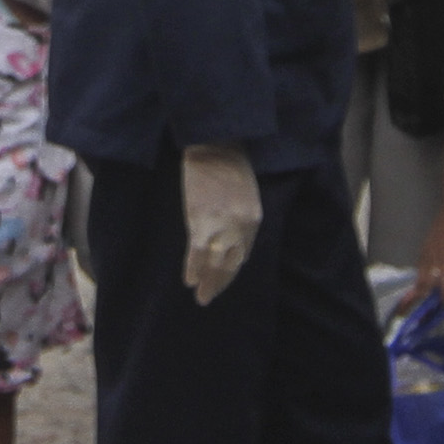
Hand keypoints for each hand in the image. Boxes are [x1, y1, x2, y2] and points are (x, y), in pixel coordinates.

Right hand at [180, 143, 261, 300]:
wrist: (214, 146)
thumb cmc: (229, 163)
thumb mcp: (246, 193)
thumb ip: (241, 217)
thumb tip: (232, 241)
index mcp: (254, 219)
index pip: (243, 252)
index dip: (231, 267)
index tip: (222, 276)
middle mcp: (241, 227)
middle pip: (231, 264)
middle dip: (220, 282)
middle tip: (209, 297)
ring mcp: (222, 226)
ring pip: (216, 264)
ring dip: (208, 283)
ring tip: (201, 298)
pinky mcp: (201, 222)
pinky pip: (198, 253)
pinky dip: (193, 269)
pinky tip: (189, 281)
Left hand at [407, 198, 443, 310]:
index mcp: (427, 252)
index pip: (418, 276)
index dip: (412, 292)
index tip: (404, 306)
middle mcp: (430, 255)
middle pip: (420, 282)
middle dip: (412, 300)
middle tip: (403, 315)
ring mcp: (440, 255)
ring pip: (430, 281)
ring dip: (426, 299)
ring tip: (421, 316)